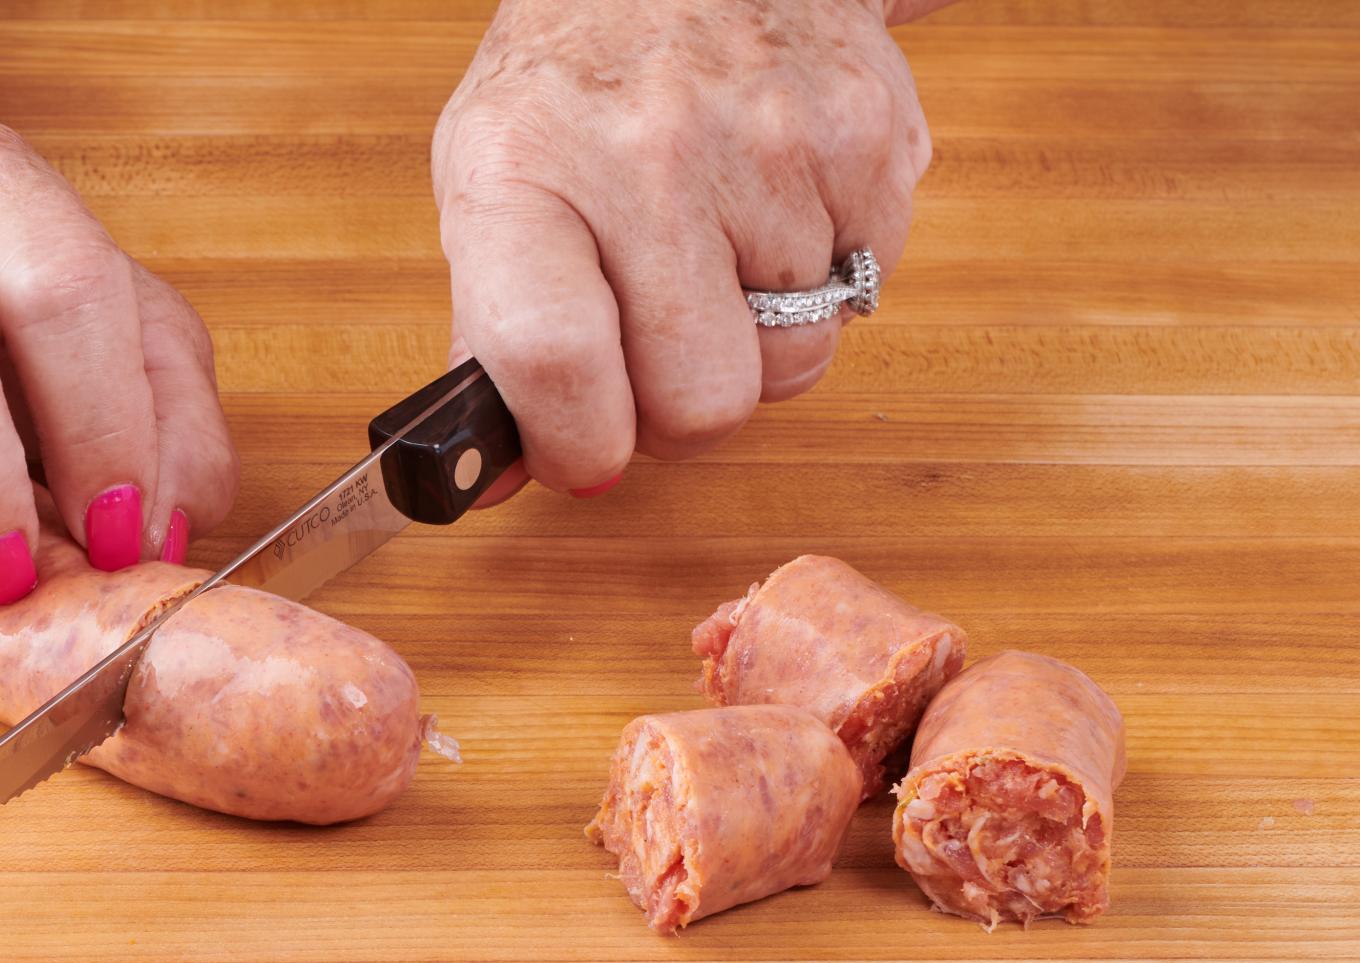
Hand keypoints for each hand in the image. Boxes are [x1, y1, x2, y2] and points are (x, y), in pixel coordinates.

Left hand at [433, 0, 932, 498]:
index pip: (551, 359)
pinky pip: (859, 301)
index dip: (576, 444)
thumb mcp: (491, 184)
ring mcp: (770, 147)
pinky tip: (773, 210)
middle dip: (679, 410)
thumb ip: (490, 340)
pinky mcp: (868, 141)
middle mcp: (648, 155)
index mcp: (524, 170)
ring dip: (756, 343)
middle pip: (699, 403)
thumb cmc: (577, 86)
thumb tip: (498, 479)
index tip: (582, 452)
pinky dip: (821, 281)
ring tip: (717, 254)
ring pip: (791, 367)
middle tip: (658, 345)